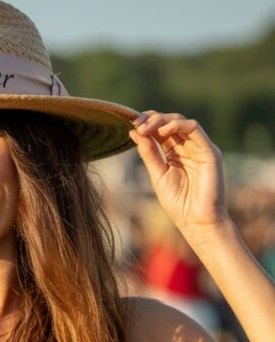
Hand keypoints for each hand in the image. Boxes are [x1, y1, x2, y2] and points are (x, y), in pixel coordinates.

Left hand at [129, 111, 228, 235]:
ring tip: (147, 127)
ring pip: (182, 122)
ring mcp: (200, 148)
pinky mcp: (209, 151)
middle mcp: (188, 148)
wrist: (197, 221)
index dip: (147, 123)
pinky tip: (163, 131)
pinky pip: (194, 129)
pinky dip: (178, 126)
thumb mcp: (158, 175)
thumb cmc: (179, 203)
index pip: (161, 130)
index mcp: (175, 153)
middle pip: (170, 123)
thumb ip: (149, 153)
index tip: (132, 124)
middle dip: (152, 119)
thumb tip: (134, 132)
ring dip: (162, 121)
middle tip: (138, 124)